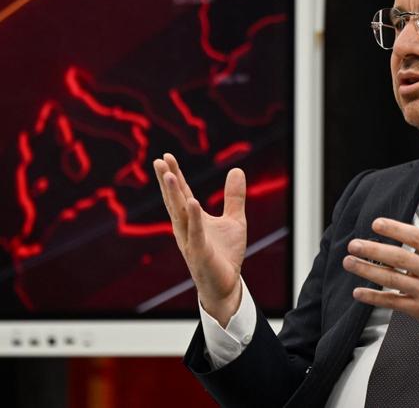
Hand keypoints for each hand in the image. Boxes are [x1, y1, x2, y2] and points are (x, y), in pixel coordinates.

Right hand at [153, 153, 246, 326]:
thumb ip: (234, 196)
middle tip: (158, 160)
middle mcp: (186, 228)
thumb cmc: (225, 254)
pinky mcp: (200, 254)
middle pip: (175, 201)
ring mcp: (191, 241)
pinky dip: (194, 218)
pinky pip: (196, 233)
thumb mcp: (234, 220)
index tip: (166, 156)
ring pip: (180, 215)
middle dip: (167, 181)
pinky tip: (192, 202)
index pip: (182, 193)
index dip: (175, 175)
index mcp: (193, 219)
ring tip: (168, 174)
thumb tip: (237, 169)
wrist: (226, 284)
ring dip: (174, 195)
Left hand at [343, 206, 418, 344]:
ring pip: (391, 279)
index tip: (376, 224)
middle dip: (373, 250)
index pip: (415, 236)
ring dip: (367, 270)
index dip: (394, 229)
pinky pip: (393, 302)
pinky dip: (374, 297)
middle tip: (354, 244)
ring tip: (350, 262)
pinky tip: (359, 291)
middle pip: (398, 257)